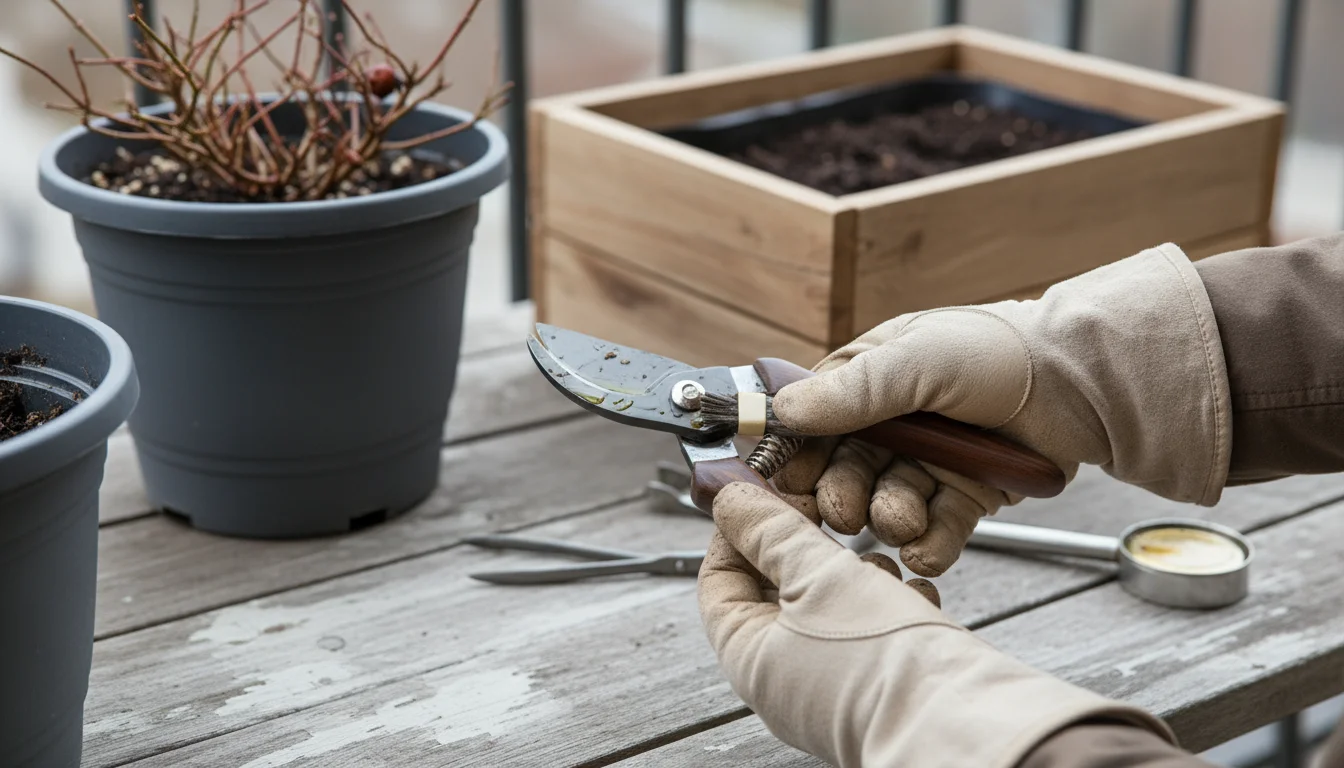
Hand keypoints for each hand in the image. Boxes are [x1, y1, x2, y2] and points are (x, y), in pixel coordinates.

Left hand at [699, 481, 1172, 767]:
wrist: (968, 723)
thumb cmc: (887, 667)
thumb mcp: (816, 575)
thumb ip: (770, 530)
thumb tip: (731, 497)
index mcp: (749, 657)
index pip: (719, 576)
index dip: (739, 527)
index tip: (763, 489)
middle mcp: (784, 675)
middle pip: (776, 586)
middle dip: (806, 545)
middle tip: (829, 514)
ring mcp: (831, 680)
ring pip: (829, 601)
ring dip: (855, 569)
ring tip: (880, 562)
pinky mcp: (880, 680)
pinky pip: (872, 625)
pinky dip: (889, 599)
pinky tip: (911, 591)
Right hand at [770, 244, 1233, 576]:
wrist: (1081, 382)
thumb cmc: (997, 351)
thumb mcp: (915, 360)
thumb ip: (851, 391)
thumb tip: (783, 412)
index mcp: (866, 380)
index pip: (811, 424)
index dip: (797, 456)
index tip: (790, 482)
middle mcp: (892, 424)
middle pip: (843, 473)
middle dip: (842, 494)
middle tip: (844, 508)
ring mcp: (927, 461)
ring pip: (884, 504)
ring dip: (887, 517)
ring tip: (902, 518)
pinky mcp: (964, 495)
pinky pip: (934, 527)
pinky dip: (927, 542)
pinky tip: (925, 547)